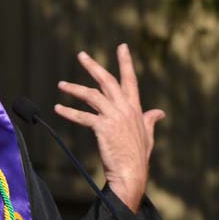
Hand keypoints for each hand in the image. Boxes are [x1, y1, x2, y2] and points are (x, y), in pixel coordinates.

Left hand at [54, 43, 163, 211]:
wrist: (132, 172)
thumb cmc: (138, 157)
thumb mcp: (148, 135)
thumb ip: (150, 120)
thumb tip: (160, 113)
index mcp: (135, 108)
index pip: (130, 80)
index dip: (125, 62)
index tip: (122, 46)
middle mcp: (125, 108)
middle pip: (107, 81)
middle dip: (93, 66)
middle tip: (81, 55)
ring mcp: (114, 117)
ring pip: (91, 95)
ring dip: (74, 89)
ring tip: (61, 84)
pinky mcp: (103, 127)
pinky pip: (82, 116)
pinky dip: (69, 112)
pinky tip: (58, 108)